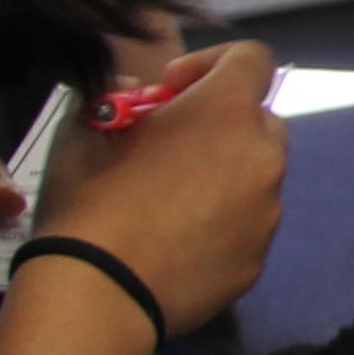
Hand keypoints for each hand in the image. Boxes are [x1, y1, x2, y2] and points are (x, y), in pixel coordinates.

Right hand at [33, 38, 286, 334]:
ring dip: (221, 174)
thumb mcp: (86, 126)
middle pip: (258, 120)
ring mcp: (267, 213)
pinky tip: (173, 240)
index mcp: (226, 112)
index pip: (252, 59)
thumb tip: (138, 94)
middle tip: (167, 144)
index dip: (211, 63)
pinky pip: (246, 225)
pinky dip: (220, 222)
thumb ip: (120, 95)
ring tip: (166, 199)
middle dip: (218, 123)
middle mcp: (262, 157)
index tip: (169, 90)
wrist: (97, 294)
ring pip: (255, 176)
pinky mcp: (257, 259)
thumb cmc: (89, 199)